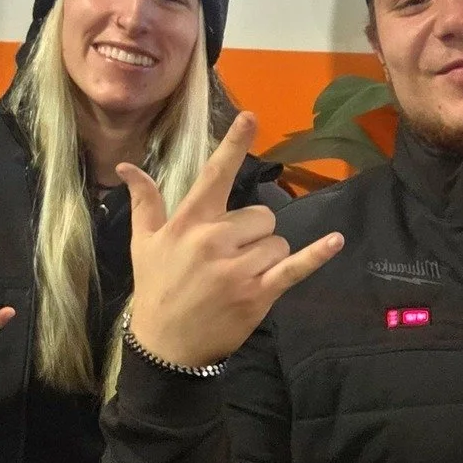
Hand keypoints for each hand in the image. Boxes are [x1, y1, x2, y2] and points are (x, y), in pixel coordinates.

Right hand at [119, 111, 342, 367]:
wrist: (166, 345)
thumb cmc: (156, 288)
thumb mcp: (143, 243)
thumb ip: (145, 202)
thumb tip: (127, 166)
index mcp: (189, 223)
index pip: (214, 174)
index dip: (233, 144)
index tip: (251, 117)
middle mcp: (214, 241)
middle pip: (261, 215)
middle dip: (254, 233)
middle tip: (231, 256)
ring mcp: (238, 269)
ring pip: (277, 241)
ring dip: (267, 255)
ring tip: (240, 276)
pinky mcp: (258, 294)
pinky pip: (294, 267)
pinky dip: (317, 255)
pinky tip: (336, 241)